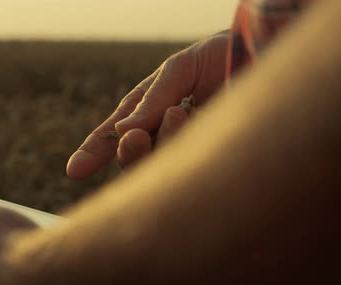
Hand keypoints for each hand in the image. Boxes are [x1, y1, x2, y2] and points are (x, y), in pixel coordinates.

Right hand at [67, 30, 228, 178]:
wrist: (266, 57)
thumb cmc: (220, 57)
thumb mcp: (180, 70)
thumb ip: (152, 99)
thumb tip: (122, 132)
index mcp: (146, 111)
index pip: (113, 136)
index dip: (94, 154)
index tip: (75, 171)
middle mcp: (162, 133)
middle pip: (132, 158)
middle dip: (130, 153)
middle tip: (135, 138)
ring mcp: (186, 148)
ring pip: (158, 167)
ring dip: (162, 143)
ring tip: (179, 113)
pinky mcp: (210, 157)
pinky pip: (187, 165)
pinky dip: (183, 145)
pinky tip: (193, 120)